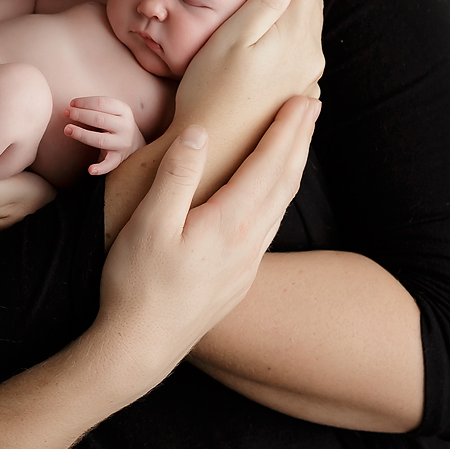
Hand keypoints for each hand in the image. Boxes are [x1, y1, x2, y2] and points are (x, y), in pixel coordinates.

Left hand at [64, 97, 143, 174]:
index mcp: (123, 110)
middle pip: (99, 119)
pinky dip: (100, 168)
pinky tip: (90, 170)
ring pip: (100, 139)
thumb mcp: (112, 110)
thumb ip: (96, 107)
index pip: (102, 103)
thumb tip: (71, 106)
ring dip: (82, 134)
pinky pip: (109, 164)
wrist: (134, 142)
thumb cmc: (115, 122)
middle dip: (80, 115)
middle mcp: (125, 126)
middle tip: (66, 112)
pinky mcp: (119, 158)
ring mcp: (123, 143)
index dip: (85, 103)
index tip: (71, 104)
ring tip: (67, 130)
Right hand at [93, 96, 320, 387]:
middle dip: (299, 141)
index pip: (268, 164)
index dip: (287, 129)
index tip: (302, 100)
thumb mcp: (148, 224)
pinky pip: (270, 226)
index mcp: (229, 222)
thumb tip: (200, 133)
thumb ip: (176, 176)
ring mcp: (246, 264)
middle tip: (313, 106)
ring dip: (293, 168)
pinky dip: (279, 197)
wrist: (140, 348)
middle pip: (284, 181)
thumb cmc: (137, 285)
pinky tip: (273, 196)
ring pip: (280, 205)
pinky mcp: (239, 280)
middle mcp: (248, 243)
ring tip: (299, 142)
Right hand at [170, 0, 333, 145]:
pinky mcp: (297, 92)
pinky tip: (291, 20)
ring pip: (312, 21)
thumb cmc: (209, 94)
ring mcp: (306, 76)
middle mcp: (310, 54)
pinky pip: (305, 44)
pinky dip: (301, 21)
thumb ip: (261, 5)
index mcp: (294, 35)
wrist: (217, 157)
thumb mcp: (228, 42)